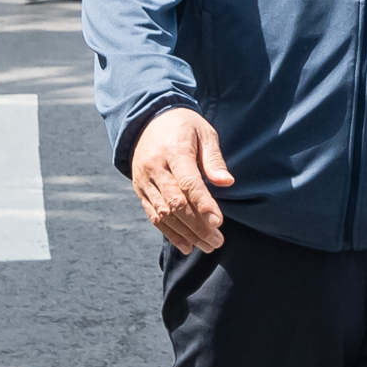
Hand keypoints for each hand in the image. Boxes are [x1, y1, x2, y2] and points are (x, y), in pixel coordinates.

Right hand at [130, 106, 235, 253]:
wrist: (148, 119)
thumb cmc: (184, 127)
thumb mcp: (204, 133)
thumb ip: (214, 159)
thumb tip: (227, 182)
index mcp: (174, 150)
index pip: (188, 182)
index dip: (203, 204)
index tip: (218, 222)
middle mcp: (155, 167)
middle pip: (175, 203)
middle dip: (197, 226)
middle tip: (217, 241)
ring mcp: (144, 180)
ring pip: (163, 213)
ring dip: (186, 234)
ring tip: (207, 246)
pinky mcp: (140, 189)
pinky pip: (153, 215)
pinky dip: (170, 233)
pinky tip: (187, 245)